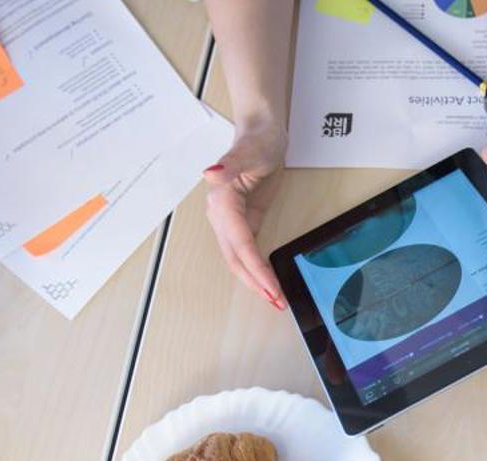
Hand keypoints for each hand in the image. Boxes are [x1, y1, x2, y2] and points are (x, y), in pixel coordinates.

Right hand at [204, 120, 287, 309]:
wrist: (261, 134)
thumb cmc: (257, 140)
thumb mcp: (249, 150)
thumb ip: (230, 163)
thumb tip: (211, 173)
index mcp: (222, 200)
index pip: (240, 242)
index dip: (255, 267)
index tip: (270, 287)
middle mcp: (221, 214)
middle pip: (236, 256)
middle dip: (255, 281)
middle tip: (275, 301)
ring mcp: (230, 220)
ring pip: (239, 258)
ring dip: (254, 279)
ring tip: (273, 298)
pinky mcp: (242, 221)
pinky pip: (246, 251)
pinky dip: (257, 268)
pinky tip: (267, 280)